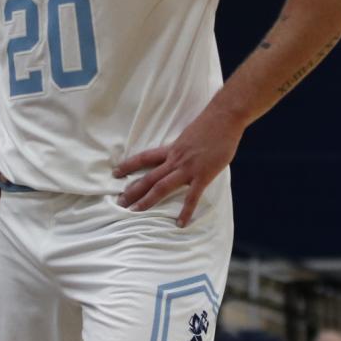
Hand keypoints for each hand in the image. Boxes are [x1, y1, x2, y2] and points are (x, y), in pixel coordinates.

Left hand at [113, 107, 242, 226]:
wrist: (225, 117)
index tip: (116, 173)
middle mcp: (175, 159)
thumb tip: (181, 153)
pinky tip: (180, 223)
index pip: (145, 157)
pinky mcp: (203, 175)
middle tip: (119, 202)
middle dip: (133, 190)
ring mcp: (188, 168)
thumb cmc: (211, 123)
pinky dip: (185, 212)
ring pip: (162, 187)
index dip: (129, 165)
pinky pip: (192, 197)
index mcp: (172, 148)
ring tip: (135, 212)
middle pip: (149, 177)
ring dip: (147, 200)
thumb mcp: (189, 134)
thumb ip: (183, 148)